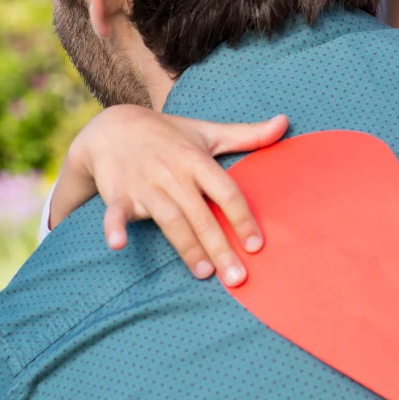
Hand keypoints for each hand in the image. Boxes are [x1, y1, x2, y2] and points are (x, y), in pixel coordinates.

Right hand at [53, 105, 287, 286]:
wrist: (114, 126)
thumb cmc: (169, 134)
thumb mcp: (208, 132)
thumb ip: (247, 134)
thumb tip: (284, 121)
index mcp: (196, 160)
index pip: (226, 191)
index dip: (242, 218)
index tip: (257, 245)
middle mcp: (173, 173)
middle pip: (200, 214)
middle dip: (219, 247)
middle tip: (237, 277)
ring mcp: (145, 185)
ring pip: (169, 220)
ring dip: (186, 247)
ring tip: (205, 273)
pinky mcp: (119, 195)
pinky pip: (115, 213)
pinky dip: (113, 228)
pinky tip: (117, 245)